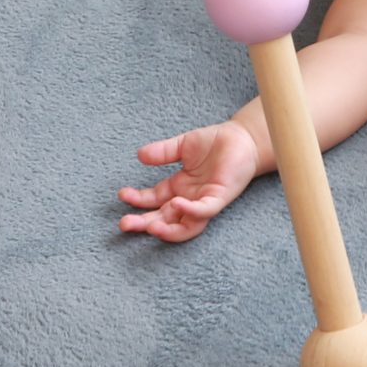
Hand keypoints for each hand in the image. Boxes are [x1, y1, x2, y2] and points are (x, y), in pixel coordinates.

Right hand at [117, 121, 258, 242]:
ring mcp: (203, 201)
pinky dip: (190, 211)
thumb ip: (163, 152)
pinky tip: (177, 203)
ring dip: (166, 229)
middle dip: (143, 224)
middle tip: (125, 224)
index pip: (154, 200)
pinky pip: (204, 211)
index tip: (122, 194)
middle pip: (163, 218)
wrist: (243, 138)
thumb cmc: (216, 143)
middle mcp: (189, 199)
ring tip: (149, 227)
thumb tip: (140, 154)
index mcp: (178, 187)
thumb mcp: (184, 145)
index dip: (138, 200)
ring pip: (184, 226)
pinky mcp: (219, 198)